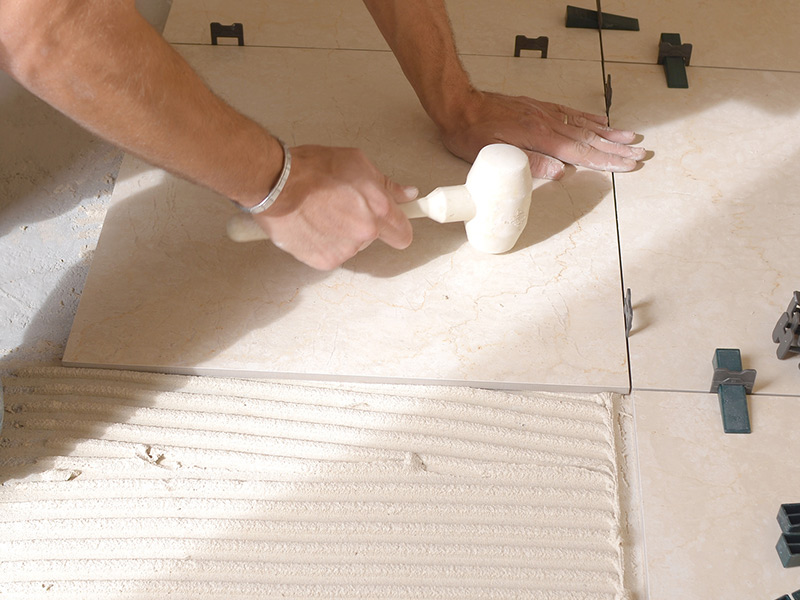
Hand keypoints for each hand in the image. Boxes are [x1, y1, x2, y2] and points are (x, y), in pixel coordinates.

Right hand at [252, 145, 416, 269]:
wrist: (276, 184)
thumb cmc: (312, 168)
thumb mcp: (356, 162)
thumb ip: (386, 184)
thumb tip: (407, 193)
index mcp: (378, 209)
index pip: (403, 233)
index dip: (398, 227)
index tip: (393, 224)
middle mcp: (364, 233)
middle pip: (374, 238)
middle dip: (364, 225)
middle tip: (343, 207)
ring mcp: (344, 249)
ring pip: (351, 246)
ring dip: (341, 233)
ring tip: (322, 212)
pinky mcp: (324, 260)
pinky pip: (331, 253)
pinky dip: (323, 243)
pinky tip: (312, 225)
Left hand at [442, 91, 646, 179]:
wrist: (459, 105)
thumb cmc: (471, 132)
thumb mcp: (494, 153)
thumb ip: (530, 162)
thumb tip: (560, 172)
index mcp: (540, 136)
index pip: (581, 152)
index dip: (605, 160)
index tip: (627, 165)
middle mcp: (547, 122)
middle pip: (589, 138)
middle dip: (616, 149)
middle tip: (639, 155)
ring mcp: (544, 113)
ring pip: (583, 125)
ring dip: (609, 133)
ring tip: (630, 138)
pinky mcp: (538, 108)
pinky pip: (570, 113)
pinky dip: (588, 118)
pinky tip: (601, 120)